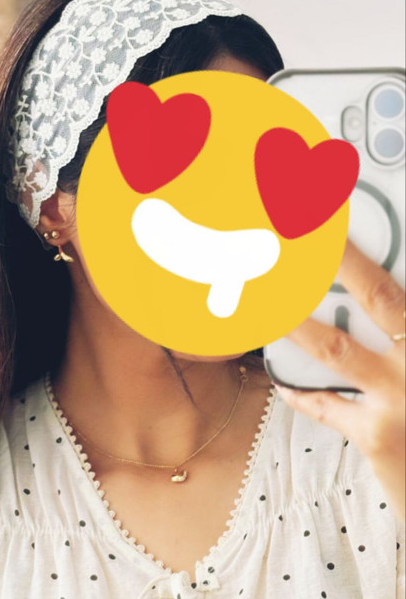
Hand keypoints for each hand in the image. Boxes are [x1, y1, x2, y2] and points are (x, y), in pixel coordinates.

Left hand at [273, 239, 405, 523]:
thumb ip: (402, 333)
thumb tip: (379, 312)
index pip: (395, 287)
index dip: (365, 254)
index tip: (338, 220)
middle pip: (379, 297)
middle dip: (339, 259)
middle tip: (303, 231)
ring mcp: (401, 400)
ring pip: (337, 349)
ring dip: (297, 321)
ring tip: (265, 298)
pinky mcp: (378, 437)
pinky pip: (328, 407)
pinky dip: (302, 391)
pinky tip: (281, 378)